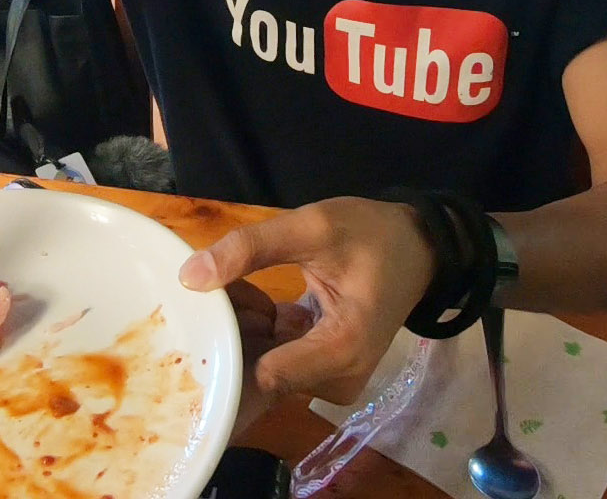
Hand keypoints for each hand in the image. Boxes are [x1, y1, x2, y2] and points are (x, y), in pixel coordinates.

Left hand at [179, 197, 436, 406]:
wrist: (417, 248)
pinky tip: (258, 301)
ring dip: (243, 332)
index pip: (260, 376)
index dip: (226, 344)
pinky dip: (258, 334)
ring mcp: (331, 380)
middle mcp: (337, 380)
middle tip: (222, 290)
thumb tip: (189, 277)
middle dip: (232, 335)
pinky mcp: (323, 373)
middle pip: (258, 374)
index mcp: (341, 350)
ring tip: (241, 289)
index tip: (209, 308)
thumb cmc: (370, 234)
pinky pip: (274, 362)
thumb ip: (251, 248)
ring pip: (261, 367)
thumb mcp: (311, 227)